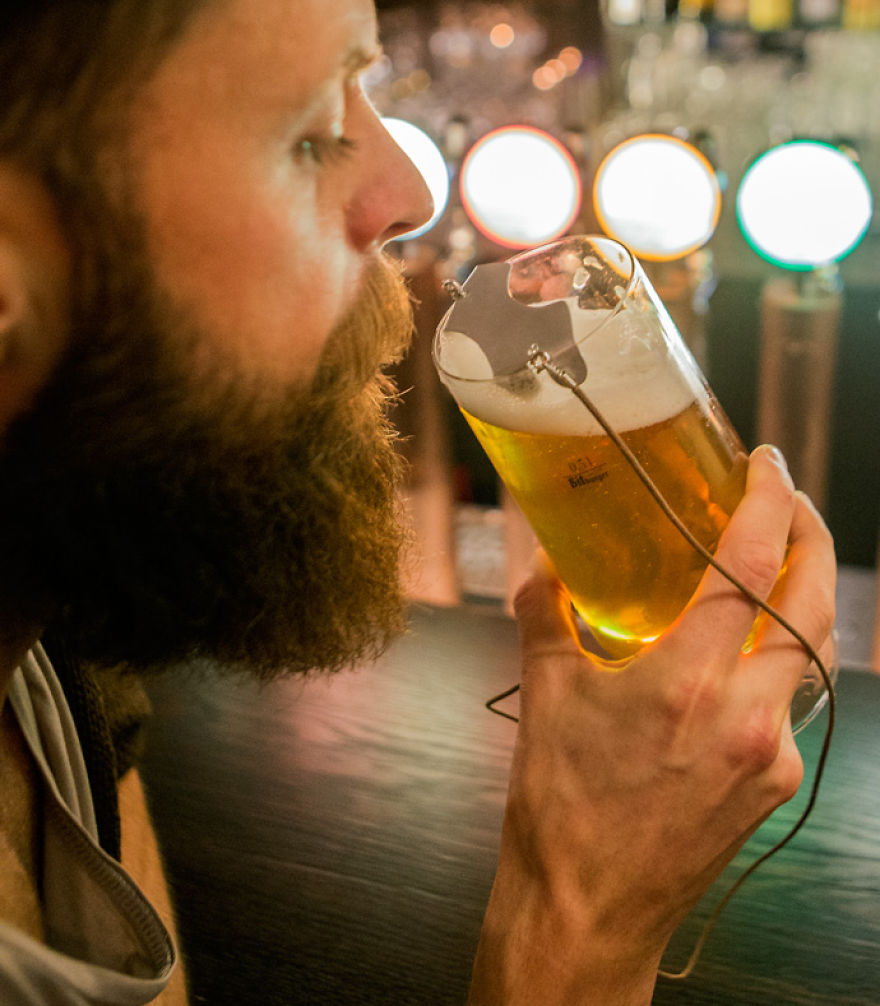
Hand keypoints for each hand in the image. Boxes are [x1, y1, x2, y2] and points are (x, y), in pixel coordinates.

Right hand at [468, 446, 835, 1005]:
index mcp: (686, 682)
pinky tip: (743, 656)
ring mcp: (771, 754)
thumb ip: (546, 617)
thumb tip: (543, 566)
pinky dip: (779, 662)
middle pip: (814, 604)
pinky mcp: (775, 785)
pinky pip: (793, 703)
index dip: (769, 504)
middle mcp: (746, 715)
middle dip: (814, 539)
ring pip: (814, 654)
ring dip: (804, 599)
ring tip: (775, 564)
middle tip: (791, 501)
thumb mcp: (546, 697)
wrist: (587, 909)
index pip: (751, 568)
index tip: (766, 465)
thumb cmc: (560, 805)